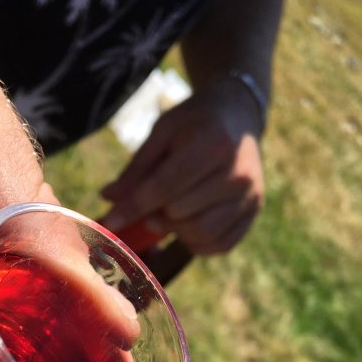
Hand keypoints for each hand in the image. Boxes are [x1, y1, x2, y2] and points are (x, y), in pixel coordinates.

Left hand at [102, 76, 264, 255]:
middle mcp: (239, 172)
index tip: (110, 222)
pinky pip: (217, 245)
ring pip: (199, 234)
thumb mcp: (162, 133)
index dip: (132, 208)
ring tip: (171, 211)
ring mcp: (251, 195)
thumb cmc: (193, 124)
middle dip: (156, 212)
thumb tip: (107, 198)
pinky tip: (189, 223)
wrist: (239, 117)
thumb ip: (136, 169)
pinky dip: (196, 242)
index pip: (164, 188)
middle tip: (152, 201)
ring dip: (175, 229)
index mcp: (213, 143)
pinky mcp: (254, 213)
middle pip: (179, 213)